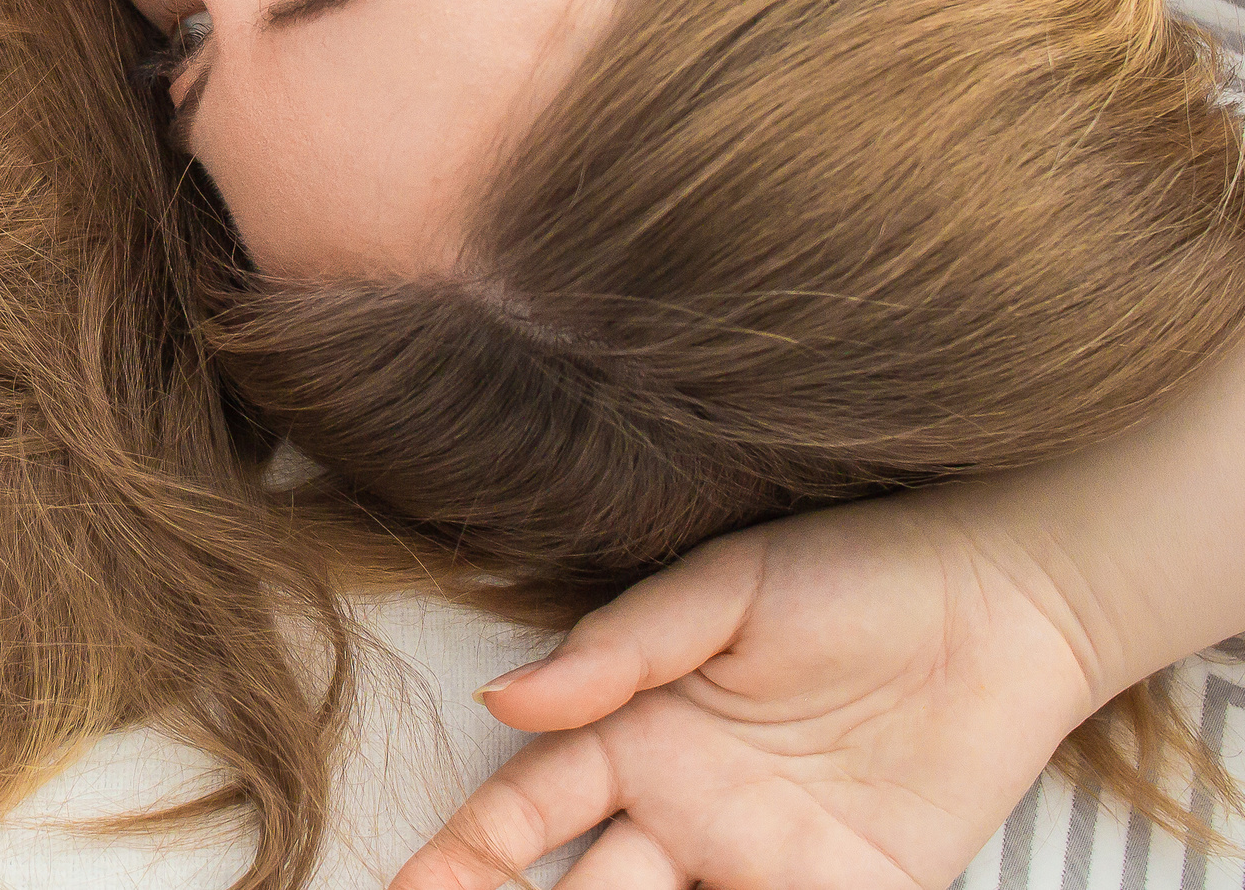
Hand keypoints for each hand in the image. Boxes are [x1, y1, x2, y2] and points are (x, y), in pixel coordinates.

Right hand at [392, 493, 1101, 889]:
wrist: (1009, 594)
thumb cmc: (860, 567)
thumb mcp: (724, 590)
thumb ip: (618, 651)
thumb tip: (503, 699)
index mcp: (640, 734)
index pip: (528, 807)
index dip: (467, 851)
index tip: (416, 882)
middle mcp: (688, 811)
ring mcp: (766, 860)